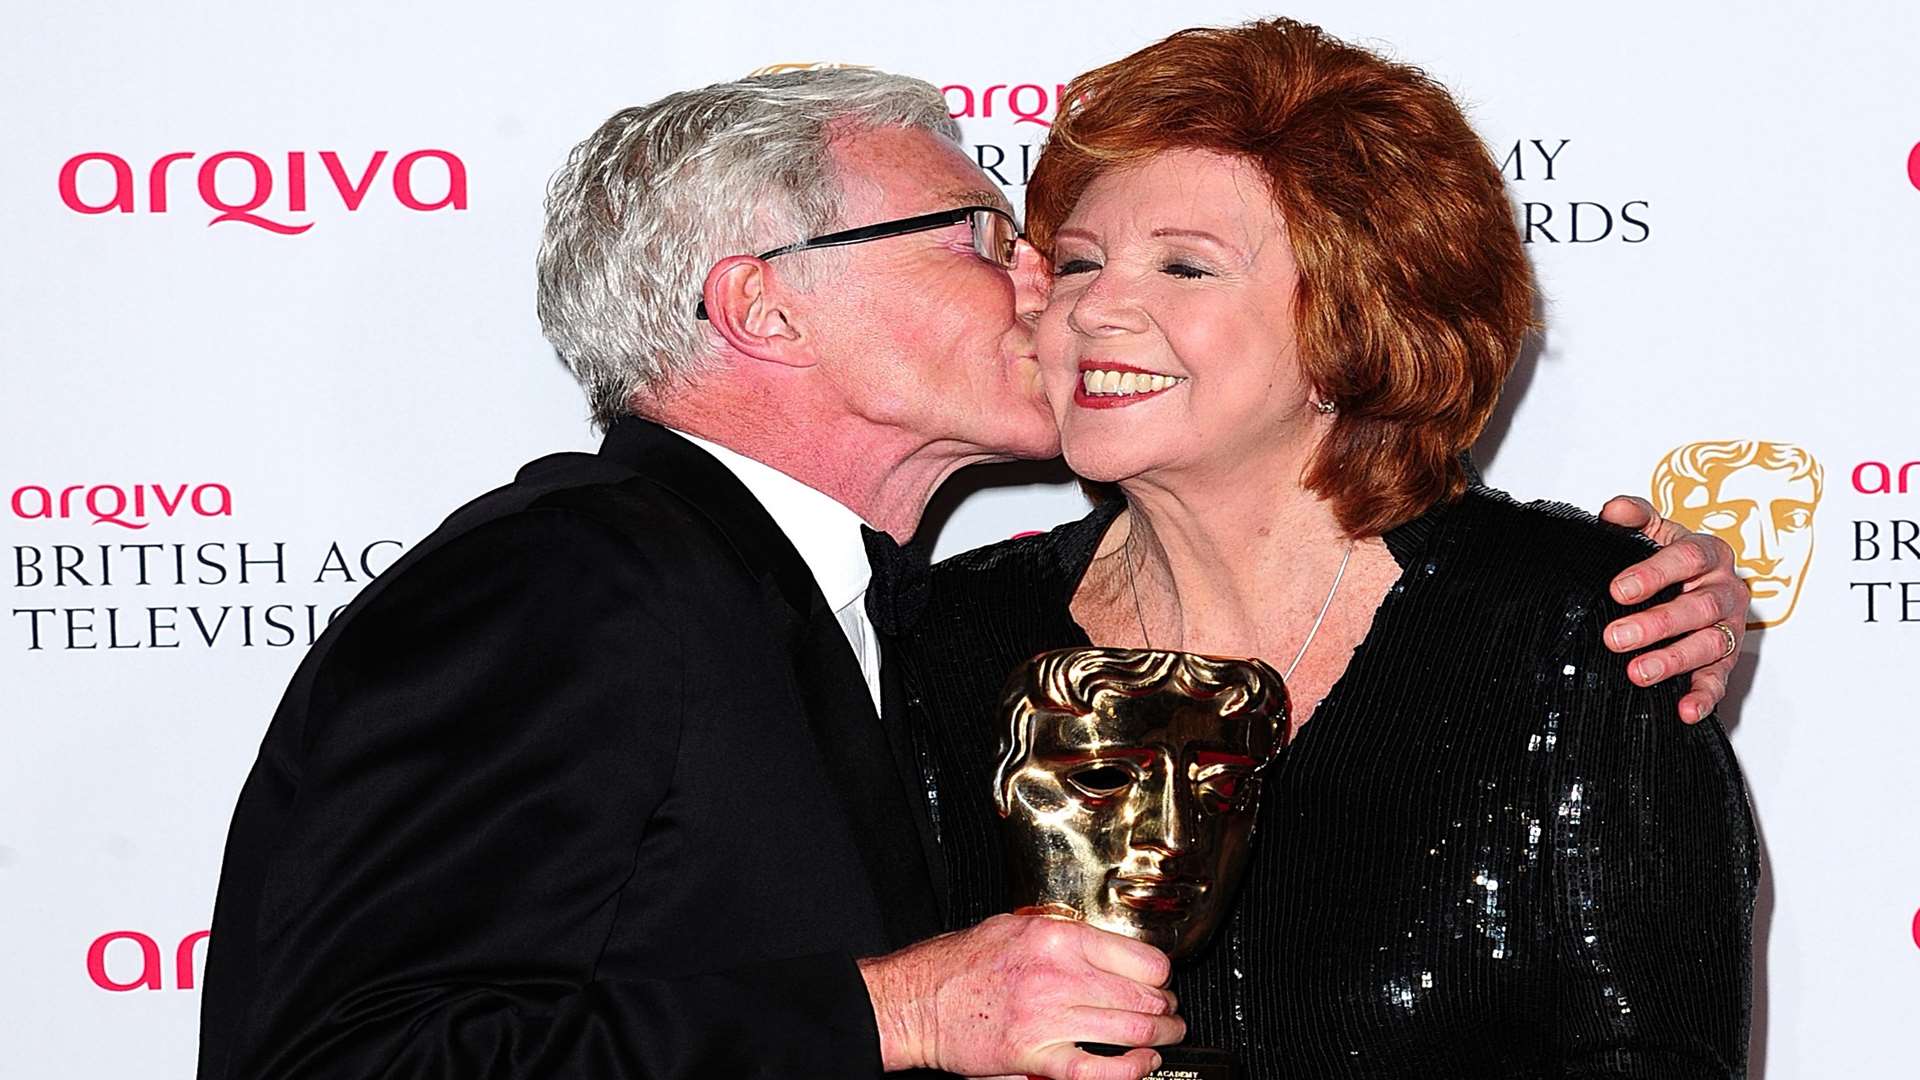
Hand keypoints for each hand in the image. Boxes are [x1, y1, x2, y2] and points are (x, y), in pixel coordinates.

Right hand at [858, 912, 1182, 1079]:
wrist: (914, 1001)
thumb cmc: (955, 965)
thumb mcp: (1011, 928)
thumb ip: (1060, 935)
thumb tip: (1104, 947)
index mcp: (1055, 939)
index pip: (1140, 958)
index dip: (1161, 974)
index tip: (1160, 980)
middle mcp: (1057, 976)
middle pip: (1142, 996)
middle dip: (1166, 1009)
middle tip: (1171, 1013)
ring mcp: (1048, 1018)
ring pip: (1129, 1030)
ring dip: (1159, 1038)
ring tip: (1165, 1038)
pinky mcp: (1035, 1057)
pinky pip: (1098, 1068)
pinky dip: (1130, 1069)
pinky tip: (1142, 1065)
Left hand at [1598, 495, 1749, 722]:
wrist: (1695, 583)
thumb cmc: (1671, 559)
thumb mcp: (1653, 531)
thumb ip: (1634, 517)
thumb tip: (1612, 512)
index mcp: (1709, 553)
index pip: (1687, 558)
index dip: (1653, 574)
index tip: (1618, 589)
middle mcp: (1726, 590)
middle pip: (1698, 607)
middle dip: (1656, 624)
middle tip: (1615, 637)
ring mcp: (1730, 627)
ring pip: (1710, 644)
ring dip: (1674, 660)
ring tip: (1637, 672)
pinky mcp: (1726, 661)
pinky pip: (1719, 680)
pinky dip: (1704, 696)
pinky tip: (1685, 710)